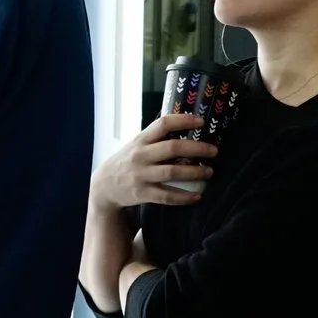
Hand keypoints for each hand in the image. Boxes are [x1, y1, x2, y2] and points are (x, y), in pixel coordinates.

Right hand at [91, 112, 216, 209]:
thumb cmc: (126, 161)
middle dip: (197, 148)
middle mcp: (141, 155)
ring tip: (210, 171)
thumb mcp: (136, 144)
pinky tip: (197, 196)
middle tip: (214, 151)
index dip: (184, 120)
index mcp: (141, 140)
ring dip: (195, 172)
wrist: (103, 186)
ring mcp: (141, 175)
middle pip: (173, 148)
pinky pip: (167, 196)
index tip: (202, 122)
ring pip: (172, 172)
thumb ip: (156, 138)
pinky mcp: (142, 193)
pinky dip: (184, 197)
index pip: (163, 124)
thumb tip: (185, 127)